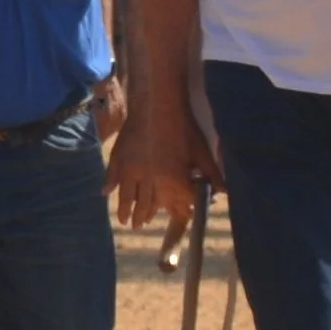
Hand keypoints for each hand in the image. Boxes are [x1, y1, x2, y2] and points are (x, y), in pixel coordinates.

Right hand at [108, 107, 207, 231]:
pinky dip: (109, 187)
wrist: (157, 104)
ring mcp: (131, 170)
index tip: (176, 218)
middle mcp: (149, 181)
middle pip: (146, 206)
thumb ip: (212, 175)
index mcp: (172, 182)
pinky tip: (105, 194)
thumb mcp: (202, 152)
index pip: (175, 206)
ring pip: (127, 197)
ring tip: (125, 221)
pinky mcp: (119, 158)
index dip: (178, 214)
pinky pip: (112, 177)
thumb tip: (224, 192)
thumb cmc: (183, 127)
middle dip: (144, 218)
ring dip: (126, 211)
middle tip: (141, 225)